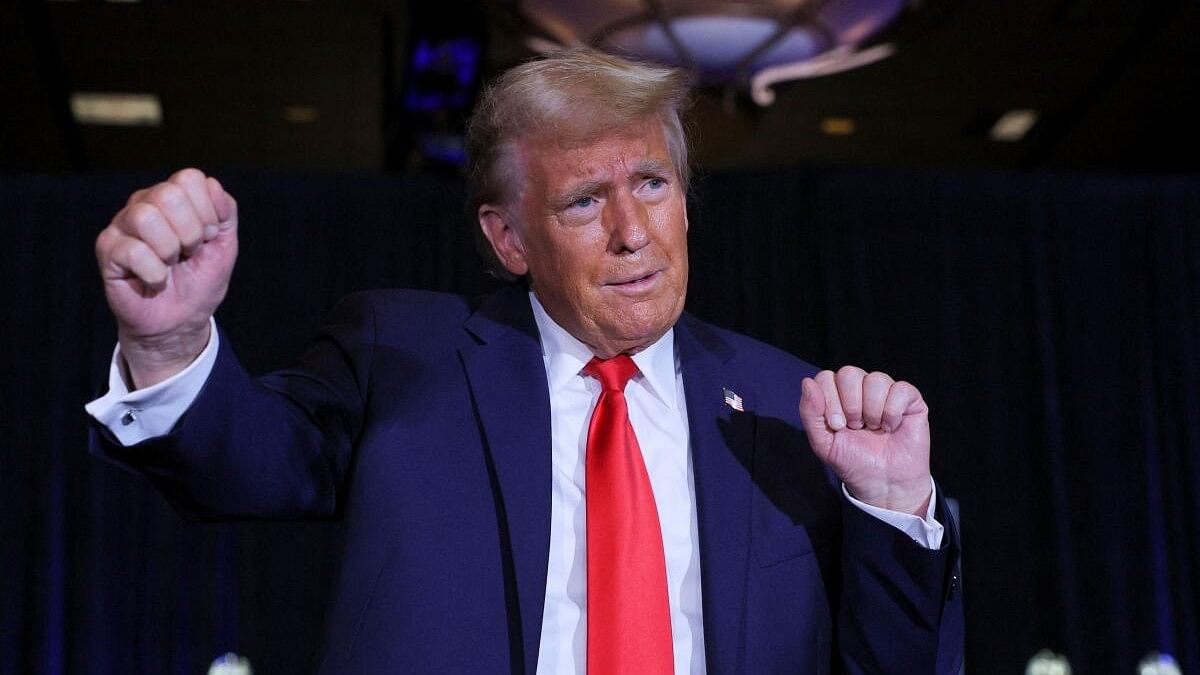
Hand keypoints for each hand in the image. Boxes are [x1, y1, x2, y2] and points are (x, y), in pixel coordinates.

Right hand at [95, 168, 237, 388]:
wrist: (181, 321)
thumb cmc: (200, 280)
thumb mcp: (225, 244)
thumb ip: (225, 211)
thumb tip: (211, 184)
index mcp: (172, 197)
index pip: (190, 178)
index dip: (207, 213)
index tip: (206, 238)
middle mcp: (144, 204)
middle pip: (169, 194)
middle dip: (190, 232)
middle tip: (187, 253)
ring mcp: (122, 225)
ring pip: (146, 217)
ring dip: (169, 251)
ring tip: (169, 265)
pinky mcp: (107, 251)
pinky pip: (134, 251)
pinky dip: (154, 273)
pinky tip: (154, 280)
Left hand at [799, 366, 932, 515]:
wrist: (884, 484)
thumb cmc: (854, 462)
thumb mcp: (823, 442)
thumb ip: (810, 413)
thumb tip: (807, 382)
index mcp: (838, 395)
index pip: (826, 377)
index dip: (829, 401)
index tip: (837, 426)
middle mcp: (861, 388)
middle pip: (849, 373)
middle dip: (851, 405)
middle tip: (856, 427)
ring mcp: (886, 392)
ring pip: (875, 379)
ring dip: (872, 411)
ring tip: (874, 429)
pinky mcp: (910, 400)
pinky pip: (900, 389)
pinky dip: (893, 412)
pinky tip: (891, 427)